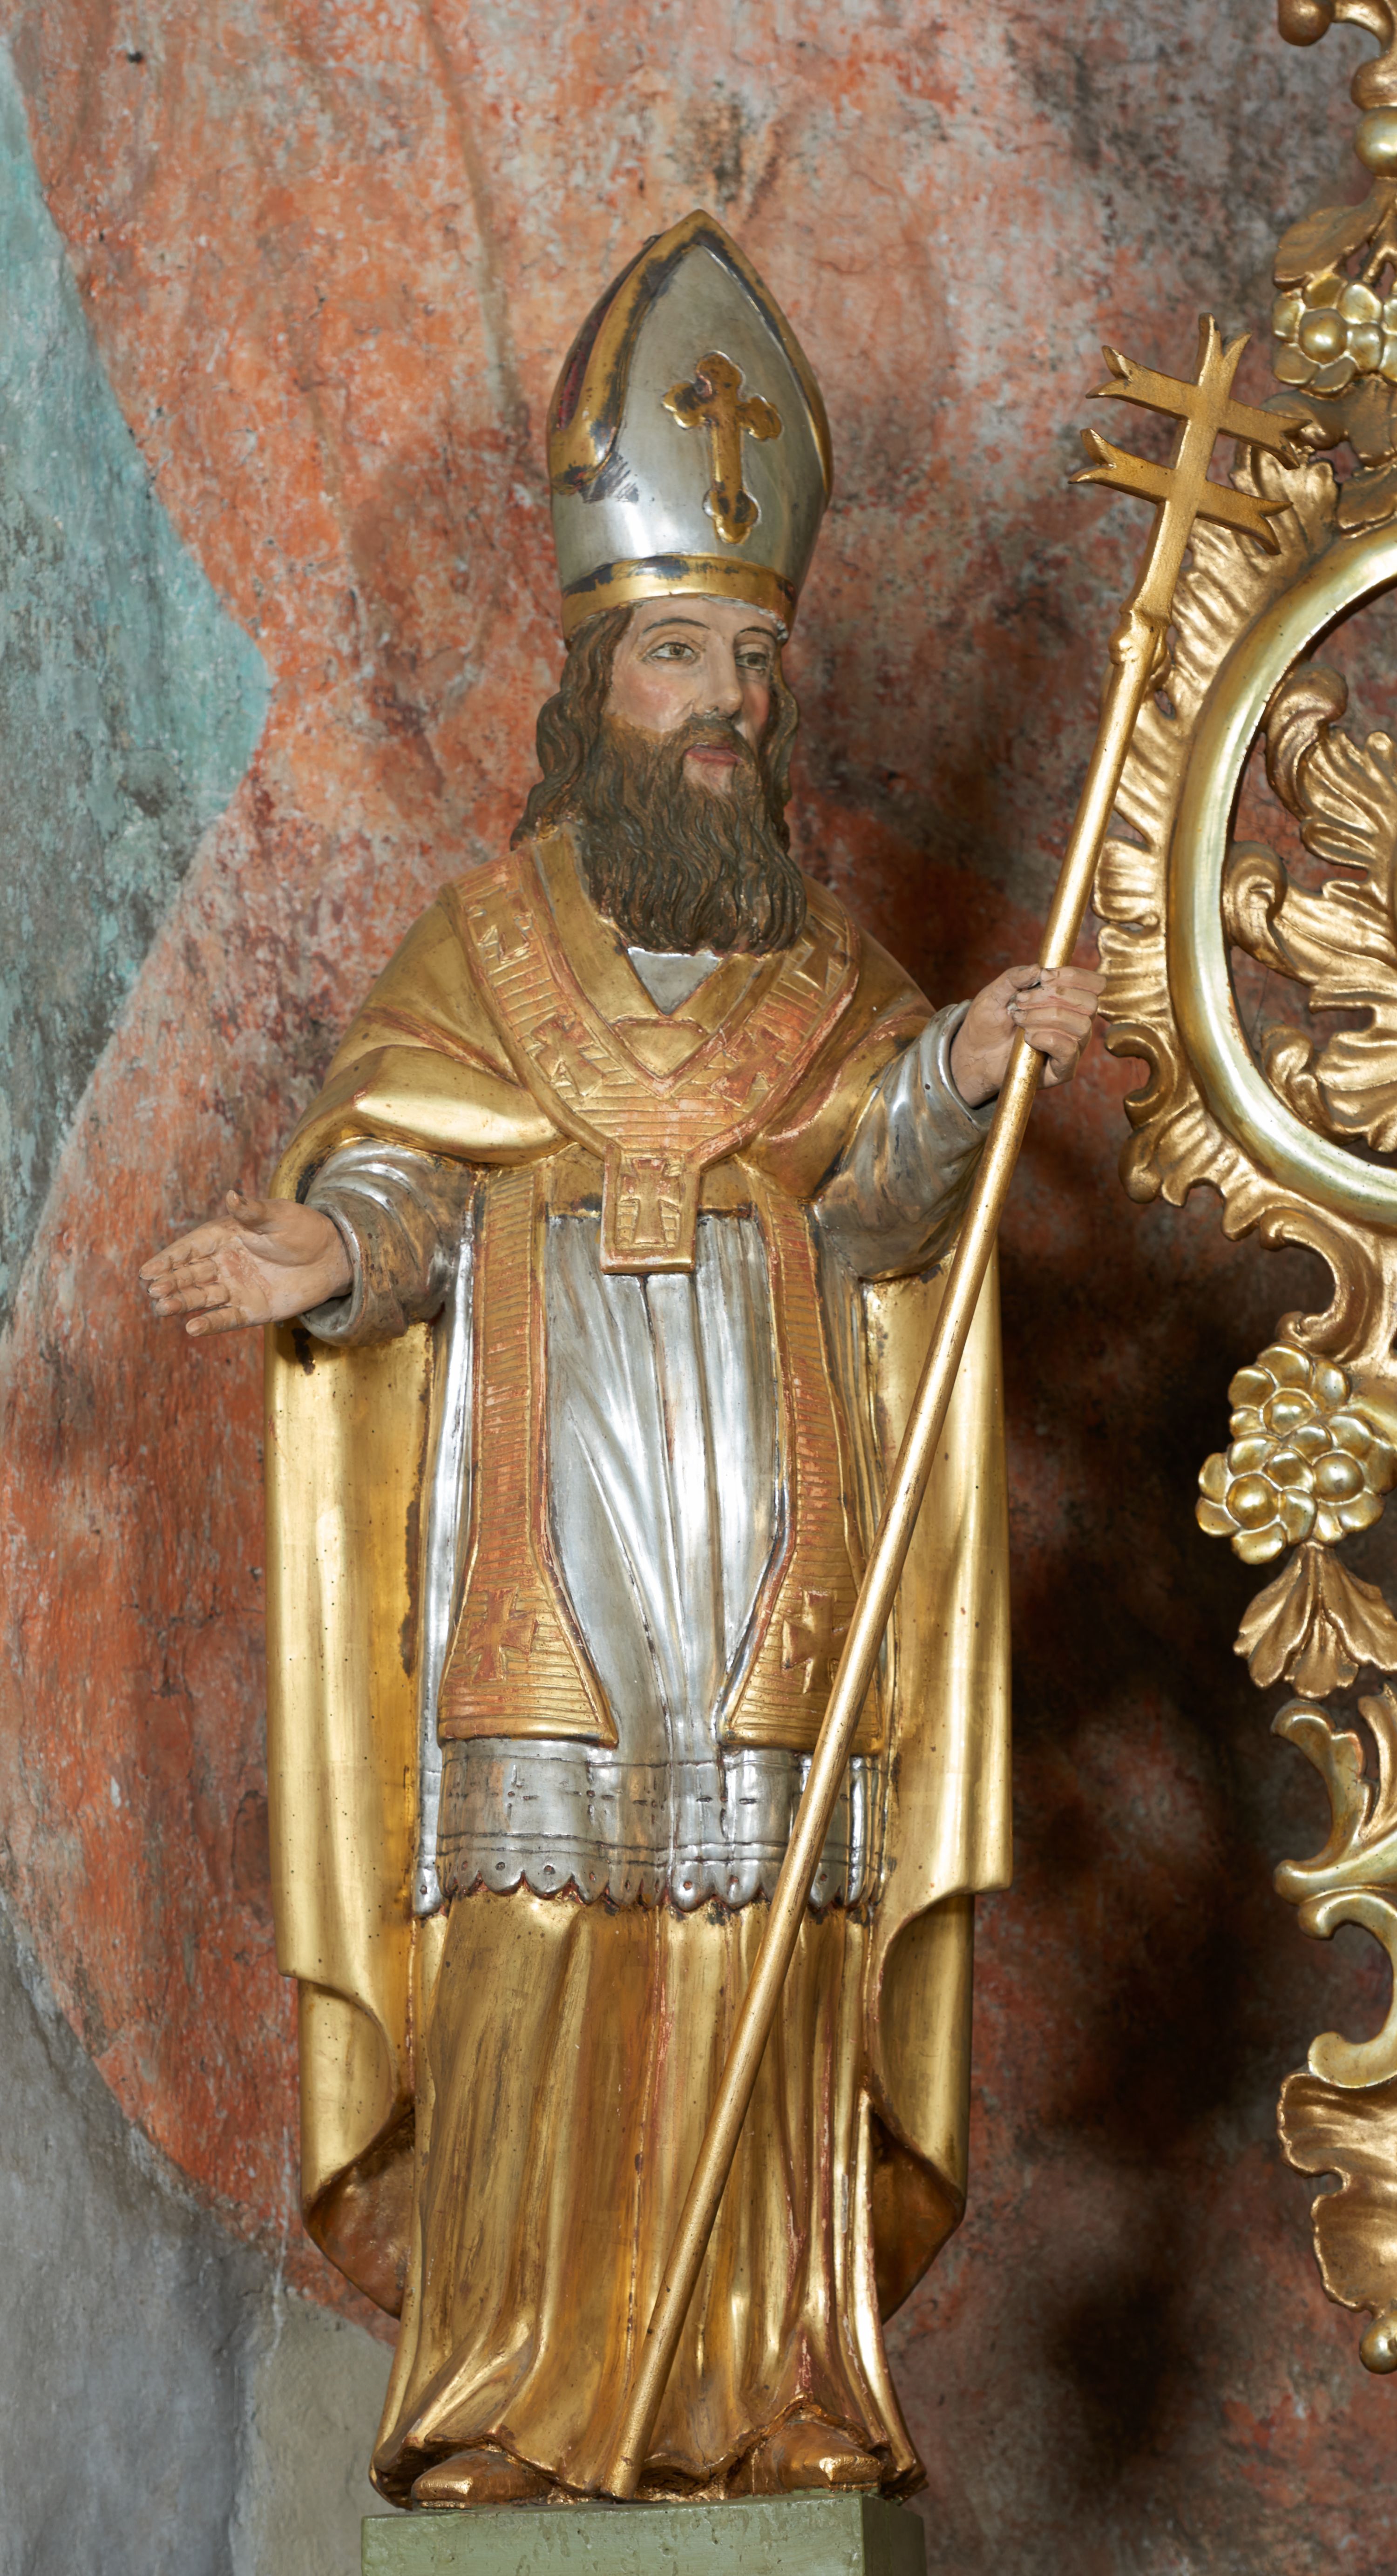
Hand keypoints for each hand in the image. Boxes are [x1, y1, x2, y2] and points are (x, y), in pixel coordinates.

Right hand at [139, 1191, 351, 1337]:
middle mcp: (223, 1263)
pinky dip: (209, 1323)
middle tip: (154, 1291)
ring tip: (162, 1308)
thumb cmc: (302, 1228)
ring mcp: (235, 1287)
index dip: (168, 1259)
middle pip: (189, 1274)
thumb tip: (232, 1197)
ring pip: (201, 1297)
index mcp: (224, 1236)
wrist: (332, 1256)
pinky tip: (191, 1328)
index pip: (189, 1248)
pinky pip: (225, 1318)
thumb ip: (253, 1211)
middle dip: (170, 1283)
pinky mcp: (250, 1309)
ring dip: (182, 1303)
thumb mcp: (278, 1216)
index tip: (147, 1271)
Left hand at [949, 963, 1103, 1107]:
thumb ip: (1015, 977)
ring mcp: (1071, 1047)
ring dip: (1046, 1017)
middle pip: (1089, 1004)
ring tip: (1020, 1019)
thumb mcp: (996, 992)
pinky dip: (1048, 1039)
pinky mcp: (1062, 1069)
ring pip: (1080, 1026)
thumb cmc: (988, 1021)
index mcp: (1068, 1000)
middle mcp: (1076, 1022)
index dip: (1073, 976)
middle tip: (1022, 1000)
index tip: (1044, 976)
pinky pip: (1069, 1050)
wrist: (974, 1053)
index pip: (1094, 984)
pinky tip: (1028, 1038)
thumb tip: (1037, 968)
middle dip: (1054, 997)